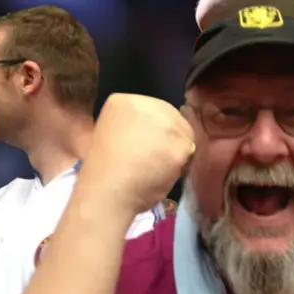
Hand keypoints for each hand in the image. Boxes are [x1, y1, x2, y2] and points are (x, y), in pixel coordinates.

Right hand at [79, 94, 194, 217]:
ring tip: (155, 167)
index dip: (154, 131)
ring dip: (176, 152)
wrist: (106, 192)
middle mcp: (146, 104)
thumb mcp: (112, 133)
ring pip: (184, 135)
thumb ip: (134, 125)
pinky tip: (162, 173)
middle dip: (169, 139)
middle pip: (173, 118)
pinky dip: (180, 165)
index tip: (143, 147)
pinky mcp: (180, 142)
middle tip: (153, 159)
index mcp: (124, 101)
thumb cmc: (105, 170)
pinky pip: (189, 152)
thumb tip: (157, 131)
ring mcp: (166, 122)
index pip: (154, 110)